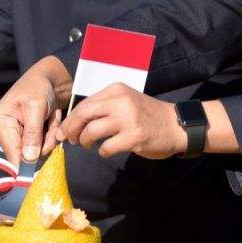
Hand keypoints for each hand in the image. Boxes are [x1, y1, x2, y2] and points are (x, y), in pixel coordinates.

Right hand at [0, 56, 71, 164]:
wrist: (48, 79)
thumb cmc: (38, 87)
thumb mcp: (36, 108)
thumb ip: (32, 133)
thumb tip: (28, 159)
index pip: (12, 154)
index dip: (28, 164)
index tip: (40, 168)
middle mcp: (2, 132)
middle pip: (26, 155)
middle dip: (44, 141)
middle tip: (51, 123)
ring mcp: (13, 136)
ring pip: (37, 152)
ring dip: (50, 137)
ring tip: (50, 118)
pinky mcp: (25, 138)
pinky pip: (41, 147)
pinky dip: (50, 135)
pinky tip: (49, 121)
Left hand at [58, 83, 186, 159]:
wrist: (175, 125)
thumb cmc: (147, 115)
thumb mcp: (125, 101)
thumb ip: (104, 107)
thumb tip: (74, 121)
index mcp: (116, 90)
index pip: (84, 103)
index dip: (71, 119)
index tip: (66, 130)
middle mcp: (121, 101)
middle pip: (84, 115)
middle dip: (71, 129)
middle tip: (71, 139)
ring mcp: (128, 119)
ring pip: (91, 131)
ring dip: (85, 141)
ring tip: (88, 145)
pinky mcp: (134, 137)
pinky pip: (106, 147)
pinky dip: (102, 152)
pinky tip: (106, 150)